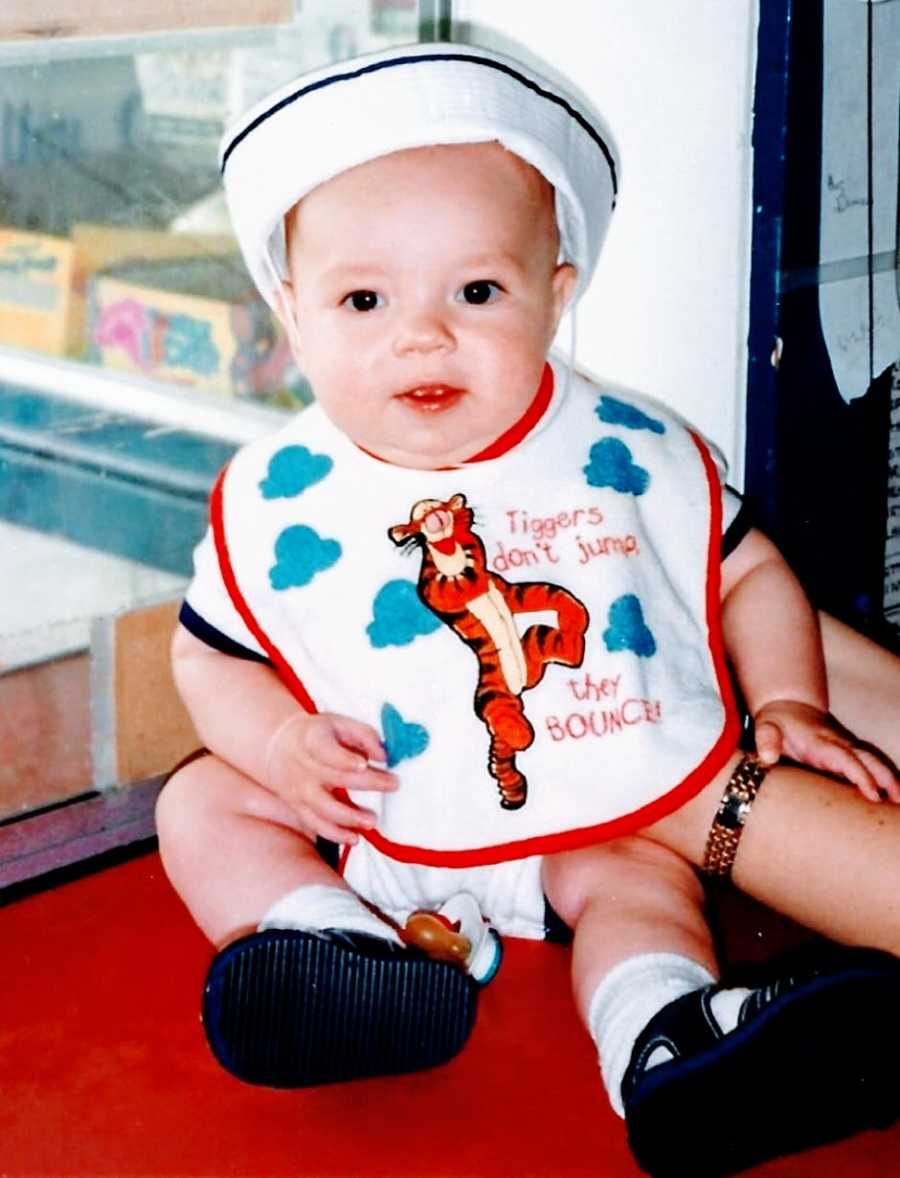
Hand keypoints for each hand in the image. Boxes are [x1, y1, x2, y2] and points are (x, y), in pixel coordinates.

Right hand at [264, 711, 397, 842]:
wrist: (278, 749)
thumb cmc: (317, 735)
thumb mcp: (337, 723)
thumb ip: (363, 735)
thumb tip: (384, 755)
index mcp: (313, 740)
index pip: (326, 750)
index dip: (344, 758)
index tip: (363, 764)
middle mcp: (305, 767)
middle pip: (336, 778)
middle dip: (368, 783)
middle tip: (394, 783)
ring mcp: (302, 791)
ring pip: (324, 809)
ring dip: (350, 817)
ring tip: (373, 820)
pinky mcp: (301, 808)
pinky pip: (317, 825)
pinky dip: (336, 835)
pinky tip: (355, 838)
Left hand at [753, 699, 899, 803]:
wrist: (788, 705)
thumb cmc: (777, 721)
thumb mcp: (766, 727)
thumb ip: (766, 739)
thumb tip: (768, 757)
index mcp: (822, 743)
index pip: (846, 759)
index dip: (860, 775)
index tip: (873, 793)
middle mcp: (841, 745)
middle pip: (869, 760)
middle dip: (886, 779)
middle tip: (898, 801)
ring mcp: (848, 748)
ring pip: (875, 761)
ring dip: (890, 779)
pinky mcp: (849, 753)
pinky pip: (871, 765)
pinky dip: (884, 777)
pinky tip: (892, 795)